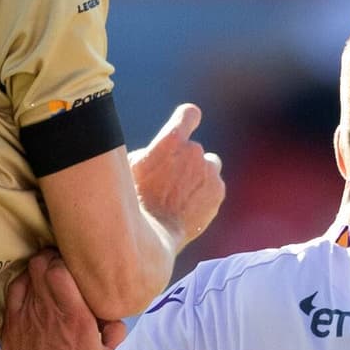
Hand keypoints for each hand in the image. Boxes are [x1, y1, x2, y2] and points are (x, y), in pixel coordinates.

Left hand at [0, 254, 109, 349]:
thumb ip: (115, 334)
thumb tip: (115, 316)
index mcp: (75, 317)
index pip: (61, 271)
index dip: (64, 260)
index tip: (73, 263)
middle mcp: (49, 310)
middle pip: (41, 265)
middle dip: (51, 257)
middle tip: (59, 261)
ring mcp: (27, 314)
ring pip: (28, 273)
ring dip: (38, 267)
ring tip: (46, 270)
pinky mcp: (12, 321)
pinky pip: (14, 288)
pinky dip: (23, 280)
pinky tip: (31, 284)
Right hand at [129, 103, 224, 247]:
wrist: (153, 235)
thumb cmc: (135, 200)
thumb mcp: (132, 166)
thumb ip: (152, 152)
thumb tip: (158, 149)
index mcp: (172, 140)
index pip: (189, 115)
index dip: (187, 120)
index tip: (185, 125)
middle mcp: (194, 151)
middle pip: (194, 149)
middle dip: (184, 162)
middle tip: (167, 183)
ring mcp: (210, 172)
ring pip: (207, 167)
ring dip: (197, 176)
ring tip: (179, 197)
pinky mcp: (218, 191)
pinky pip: (213, 186)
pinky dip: (204, 194)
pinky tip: (188, 207)